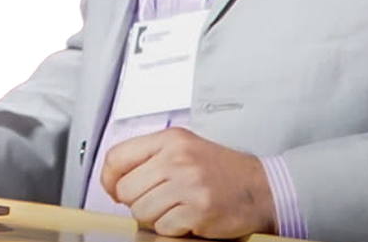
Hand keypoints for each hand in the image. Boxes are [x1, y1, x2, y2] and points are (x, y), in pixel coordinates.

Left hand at [101, 127, 274, 237]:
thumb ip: (150, 157)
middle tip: (157, 200)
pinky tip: (188, 216)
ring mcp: (188, 184)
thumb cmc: (219, 169)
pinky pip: (163, 228)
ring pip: (141, 212)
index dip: (108, 178)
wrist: (259, 187)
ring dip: (155, 217)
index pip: (117, 156)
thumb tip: (113, 179)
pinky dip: (172, 228)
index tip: (113, 189)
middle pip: (126, 190)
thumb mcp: (183, 148)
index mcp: (169, 139)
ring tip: (175, 207)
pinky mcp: (199, 209)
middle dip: (136, 201)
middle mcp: (177, 158)